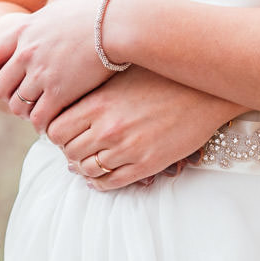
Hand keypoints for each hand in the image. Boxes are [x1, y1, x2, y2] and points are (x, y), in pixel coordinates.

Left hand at [0, 0, 115, 129]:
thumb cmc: (99, 10)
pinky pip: (39, 117)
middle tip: (24, 102)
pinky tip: (53, 122)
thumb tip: (52, 22)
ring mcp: (41, 73)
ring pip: (17, 106)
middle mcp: (26, 52)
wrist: (117, 21)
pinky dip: (42, 123)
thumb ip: (47, 23)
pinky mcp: (59, 91)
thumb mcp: (60, 10)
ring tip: (40, 114)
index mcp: (24, 30)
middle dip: (9, 97)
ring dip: (27, 112)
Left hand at [44, 68, 244, 190]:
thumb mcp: (122, 77)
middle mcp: (108, 129)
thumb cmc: (162, 77)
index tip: (63, 131)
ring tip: (88, 161)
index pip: (56, 130)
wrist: (203, 91)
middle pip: (69, 152)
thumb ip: (95, 93)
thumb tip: (69, 104)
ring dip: (84, 168)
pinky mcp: (146, 165)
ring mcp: (127, 149)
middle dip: (69, 151)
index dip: (56, 133)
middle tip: (75, 147)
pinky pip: (112, 183)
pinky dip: (100, 183)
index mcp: (98, 103)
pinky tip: (101, 177)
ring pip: (88, 170)